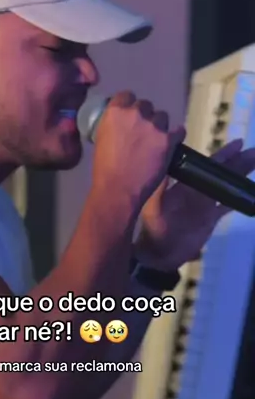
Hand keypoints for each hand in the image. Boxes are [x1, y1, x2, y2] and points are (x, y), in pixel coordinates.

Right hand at [91, 91, 184, 208]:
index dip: (129, 105)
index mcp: (116, 112)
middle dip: (144, 116)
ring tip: (155, 140)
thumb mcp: (101, 139)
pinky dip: (175, 135)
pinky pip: (178, 130)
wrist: (118, 190)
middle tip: (141, 131)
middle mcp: (136, 114)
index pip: (126, 95)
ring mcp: (154, 127)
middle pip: (145, 105)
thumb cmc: (104, 169)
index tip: (129, 114)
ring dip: (159, 126)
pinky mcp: (168, 140)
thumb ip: (111, 125)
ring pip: (162, 116)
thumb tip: (118, 124)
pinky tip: (170, 142)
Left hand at [135, 138, 254, 270]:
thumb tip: (164, 160)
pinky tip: (250, 192)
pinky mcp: (210, 220)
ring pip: (226, 186)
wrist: (158, 255)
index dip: (222, 154)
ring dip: (241, 175)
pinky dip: (238, 199)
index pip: (206, 164)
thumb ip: (160, 186)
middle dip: (238, 161)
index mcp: (184, 184)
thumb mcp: (153, 207)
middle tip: (254, 151)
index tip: (237, 144)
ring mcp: (204, 205)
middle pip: (220, 172)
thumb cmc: (153, 229)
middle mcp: (196, 191)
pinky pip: (227, 206)